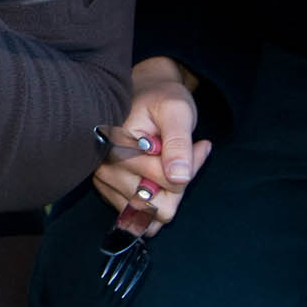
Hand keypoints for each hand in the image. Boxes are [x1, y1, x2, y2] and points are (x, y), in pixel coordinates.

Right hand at [92, 57, 210, 235]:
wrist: (143, 92)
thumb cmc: (161, 98)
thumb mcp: (177, 111)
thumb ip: (178, 143)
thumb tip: (179, 178)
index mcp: (119, 148)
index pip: (168, 182)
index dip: (191, 167)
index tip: (201, 145)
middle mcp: (107, 169)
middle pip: (159, 207)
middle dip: (179, 185)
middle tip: (187, 156)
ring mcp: (106, 183)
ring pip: (151, 214)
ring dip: (169, 193)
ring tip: (173, 162)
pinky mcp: (109, 191)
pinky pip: (141, 214)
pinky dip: (157, 198)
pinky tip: (161, 173)